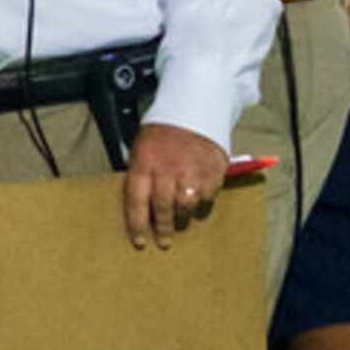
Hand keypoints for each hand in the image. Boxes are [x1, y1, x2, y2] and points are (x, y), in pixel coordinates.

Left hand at [122, 122, 229, 248]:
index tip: (140, 242)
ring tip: (181, 218)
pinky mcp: (212, 171)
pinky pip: (207, 198)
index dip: (137, 225)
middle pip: (163, 207)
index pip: (136, 201)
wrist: (194, 107)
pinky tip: (198, 197)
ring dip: (183, 216)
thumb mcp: (142, 148)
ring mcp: (191, 171)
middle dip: (163, 228)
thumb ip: (141, 175)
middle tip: (164, 241)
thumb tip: (139, 208)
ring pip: (186, 206)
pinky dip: (202, 201)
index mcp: (144, 162)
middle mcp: (167, 168)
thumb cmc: (164, 132)